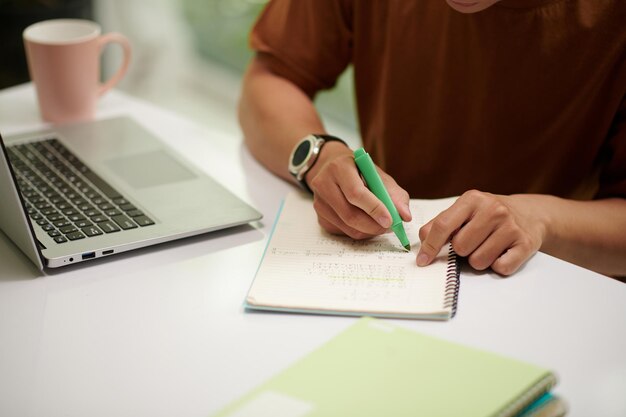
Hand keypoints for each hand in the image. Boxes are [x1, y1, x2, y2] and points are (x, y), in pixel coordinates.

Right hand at [305, 142, 411, 238]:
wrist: (331, 168)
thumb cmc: (358, 171)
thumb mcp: (377, 174)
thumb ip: (394, 194)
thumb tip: (404, 216)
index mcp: (339, 168)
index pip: (356, 193)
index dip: (374, 208)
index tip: (390, 220)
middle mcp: (324, 184)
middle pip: (349, 214)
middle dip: (373, 226)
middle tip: (389, 227)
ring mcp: (319, 202)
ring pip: (347, 227)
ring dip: (369, 231)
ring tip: (380, 224)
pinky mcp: (320, 217)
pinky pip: (343, 232)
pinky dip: (360, 232)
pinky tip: (366, 223)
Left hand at [417, 190, 547, 275]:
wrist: (530, 213)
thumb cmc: (489, 214)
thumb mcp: (465, 210)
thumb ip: (442, 223)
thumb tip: (423, 240)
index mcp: (473, 199)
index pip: (443, 225)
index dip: (430, 246)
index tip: (422, 260)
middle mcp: (493, 210)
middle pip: (460, 247)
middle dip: (461, 251)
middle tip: (473, 242)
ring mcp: (511, 226)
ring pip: (478, 261)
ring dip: (479, 260)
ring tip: (487, 246)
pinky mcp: (526, 244)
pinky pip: (501, 268)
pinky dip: (497, 266)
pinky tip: (502, 253)